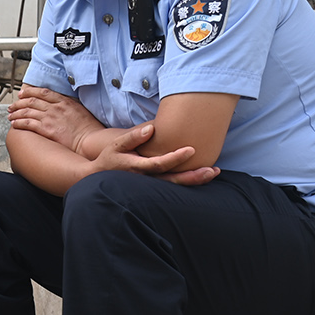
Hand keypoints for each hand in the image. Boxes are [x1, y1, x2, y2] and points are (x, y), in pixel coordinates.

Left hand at [10, 85, 102, 153]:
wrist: (90, 140)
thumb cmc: (89, 129)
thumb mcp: (80, 110)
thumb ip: (68, 106)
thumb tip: (62, 105)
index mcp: (64, 101)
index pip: (43, 92)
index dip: (30, 92)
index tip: (22, 94)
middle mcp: (55, 107)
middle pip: (32, 101)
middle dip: (19, 103)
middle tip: (12, 106)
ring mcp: (50, 118)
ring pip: (27, 111)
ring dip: (16, 113)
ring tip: (10, 116)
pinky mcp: (47, 129)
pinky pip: (28, 123)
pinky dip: (19, 122)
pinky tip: (14, 124)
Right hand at [89, 122, 213, 182]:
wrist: (101, 176)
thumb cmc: (111, 157)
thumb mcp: (117, 144)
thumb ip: (133, 137)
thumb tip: (152, 129)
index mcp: (136, 167)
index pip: (159, 164)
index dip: (175, 158)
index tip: (191, 149)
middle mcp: (146, 179)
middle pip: (172, 180)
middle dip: (192, 176)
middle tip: (211, 170)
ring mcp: (152, 185)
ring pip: (175, 185)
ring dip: (195, 180)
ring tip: (213, 173)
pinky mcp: (156, 185)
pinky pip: (174, 185)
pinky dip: (189, 181)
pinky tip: (204, 175)